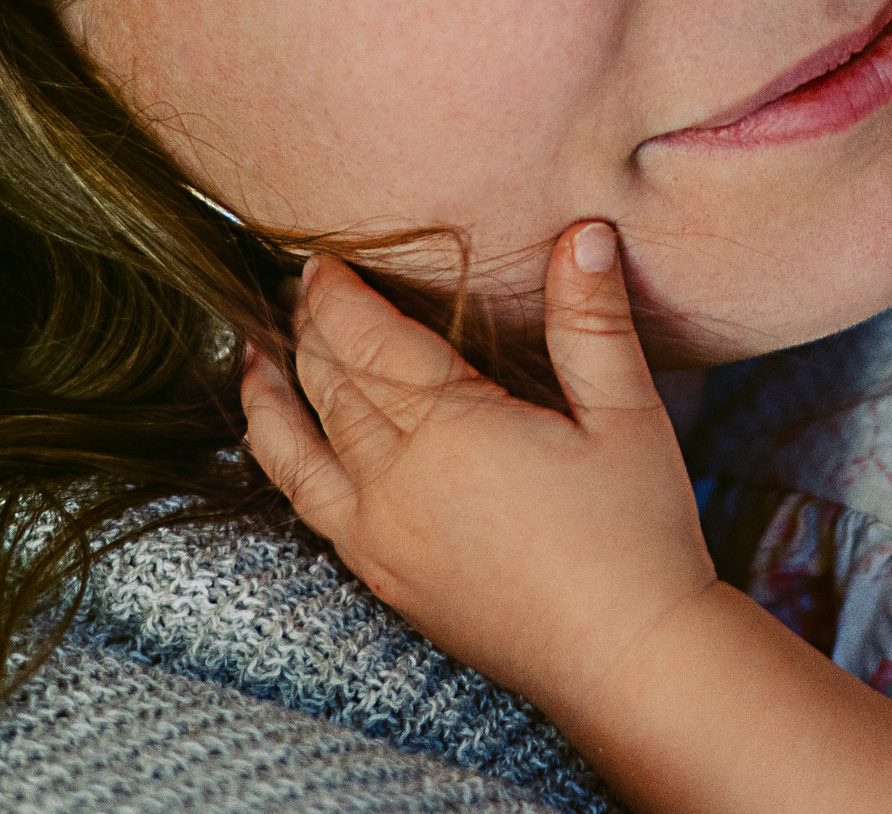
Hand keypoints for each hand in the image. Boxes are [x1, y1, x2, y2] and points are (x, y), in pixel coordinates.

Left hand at [240, 222, 718, 729]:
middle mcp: (396, 484)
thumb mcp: (627, 416)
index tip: (320, 257)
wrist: (626, 660)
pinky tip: (284, 447)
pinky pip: (307, 508)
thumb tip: (583, 231)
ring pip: (297, 449)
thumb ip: (592, 320)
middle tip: (295, 283)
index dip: (338, 294)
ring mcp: (380, 538)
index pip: (369, 340)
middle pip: (328, 384)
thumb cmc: (637, 536)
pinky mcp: (384, 579)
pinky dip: (281, 462)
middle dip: (306, 327)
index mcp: (452, 431)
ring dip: (271, 394)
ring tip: (253, 355)